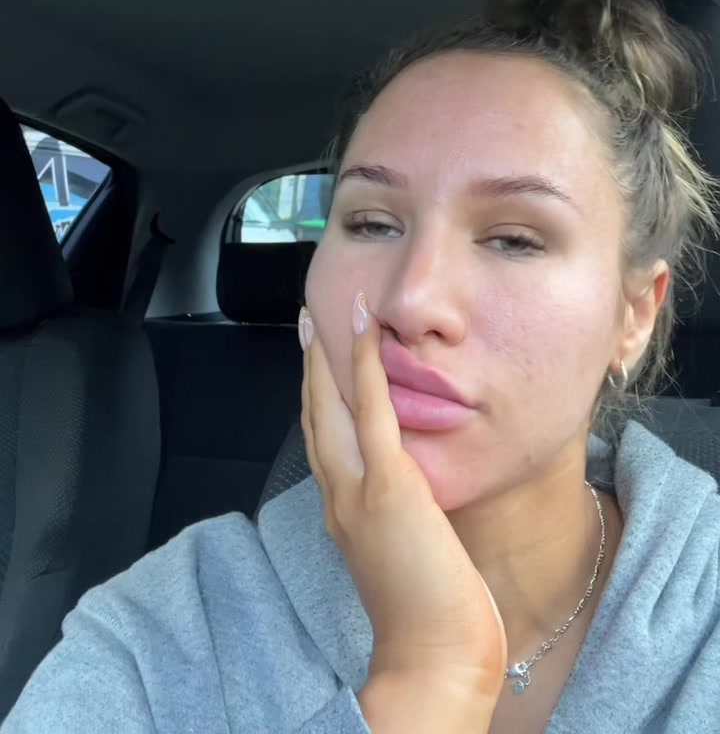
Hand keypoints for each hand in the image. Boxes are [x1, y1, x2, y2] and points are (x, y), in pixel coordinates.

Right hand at [299, 295, 506, 708]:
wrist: (435, 660)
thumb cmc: (434, 620)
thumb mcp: (408, 555)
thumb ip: (405, 518)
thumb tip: (420, 493)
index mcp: (345, 515)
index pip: (325, 444)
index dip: (317, 399)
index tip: (317, 364)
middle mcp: (340, 498)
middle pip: (315, 418)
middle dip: (311, 368)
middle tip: (309, 325)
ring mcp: (359, 491)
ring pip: (332, 408)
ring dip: (329, 356)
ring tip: (330, 315)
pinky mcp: (388, 486)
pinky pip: (372, 412)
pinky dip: (366, 366)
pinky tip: (368, 331)